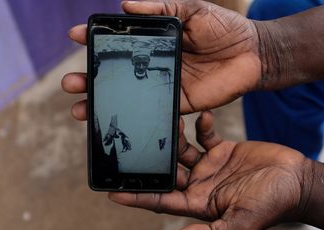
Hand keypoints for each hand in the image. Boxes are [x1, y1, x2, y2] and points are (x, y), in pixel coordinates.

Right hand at [62, 0, 260, 119]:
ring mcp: (165, 85)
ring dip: (104, 103)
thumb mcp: (192, 10)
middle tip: (70, 83)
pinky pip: (154, 112)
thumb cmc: (225, 28)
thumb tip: (125, 3)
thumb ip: (162, 7)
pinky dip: (135, 117)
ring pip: (129, 96)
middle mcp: (156, 64)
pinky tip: (117, 123)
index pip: (120, 41)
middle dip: (91, 79)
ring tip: (80, 109)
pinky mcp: (180, 103)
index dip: (96, 39)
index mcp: (157, 41)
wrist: (253, 53)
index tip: (75, 36)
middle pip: (117, 74)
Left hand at [108, 111, 311, 229]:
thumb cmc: (272, 205)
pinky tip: (201, 117)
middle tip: (132, 141)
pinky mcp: (222, 149)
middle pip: (166, 171)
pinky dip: (200, 126)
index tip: (112, 192)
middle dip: (150, 159)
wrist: (297, 181)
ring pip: (181, 149)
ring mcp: (210, 166)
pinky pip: (203, 135)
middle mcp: (200, 184)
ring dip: (173, 136)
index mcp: (199, 204)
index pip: (161, 201)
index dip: (138, 197)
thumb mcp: (241, 222)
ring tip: (167, 119)